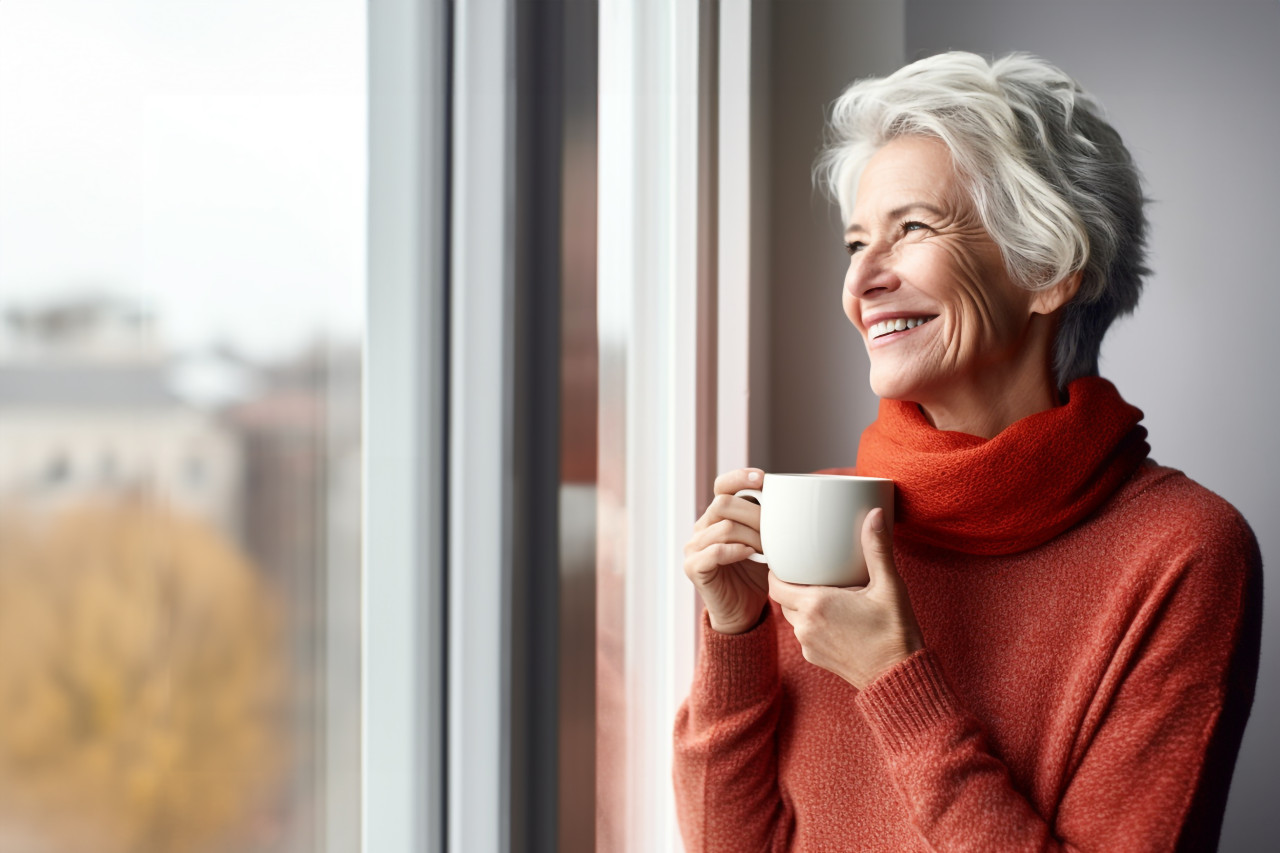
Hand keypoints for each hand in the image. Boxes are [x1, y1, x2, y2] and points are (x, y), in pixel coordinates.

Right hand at [683, 468, 769, 633]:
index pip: (722, 486)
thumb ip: (770, 523)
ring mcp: (694, 547)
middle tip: (774, 533)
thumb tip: (795, 501)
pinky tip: (750, 555)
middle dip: (754, 515)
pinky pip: (713, 551)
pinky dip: (734, 551)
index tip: (763, 478)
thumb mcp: (768, 544)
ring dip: (751, 537)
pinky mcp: (693, 567)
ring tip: (767, 551)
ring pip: (723, 527)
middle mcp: (703, 527)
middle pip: (724, 504)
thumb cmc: (757, 575)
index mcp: (718, 516)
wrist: (744, 611)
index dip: (740, 477)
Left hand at [767, 508, 923, 688]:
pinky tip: (832, 613)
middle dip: (791, 584)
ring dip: (801, 603)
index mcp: (816, 605)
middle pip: (782, 598)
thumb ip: (877, 549)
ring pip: (792, 616)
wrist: (898, 677)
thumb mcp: (889, 586)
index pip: (775, 583)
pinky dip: (811, 622)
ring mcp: (808, 645)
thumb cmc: (894, 632)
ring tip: (822, 588)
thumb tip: (874, 514)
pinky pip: (803, 633)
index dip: (777, 570)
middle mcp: (805, 626)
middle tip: (809, 570)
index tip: (790, 559)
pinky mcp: (815, 658)